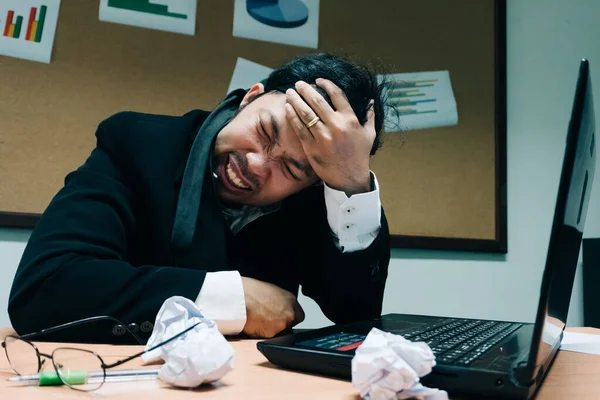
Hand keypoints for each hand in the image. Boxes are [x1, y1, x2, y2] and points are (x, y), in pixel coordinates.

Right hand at [241, 277, 304, 337]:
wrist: (239, 297)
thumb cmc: (251, 291)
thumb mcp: (271, 291)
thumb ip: (280, 302)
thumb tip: (279, 309)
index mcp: (291, 300)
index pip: (299, 316)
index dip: (290, 318)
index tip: (283, 318)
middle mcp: (289, 313)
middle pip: (289, 325)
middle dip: (280, 325)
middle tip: (267, 319)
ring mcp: (281, 325)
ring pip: (279, 333)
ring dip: (271, 330)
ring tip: (258, 319)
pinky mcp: (271, 335)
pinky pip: (268, 338)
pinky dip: (261, 333)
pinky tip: (254, 324)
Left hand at [284, 78, 375, 195]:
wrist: (349, 178)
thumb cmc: (359, 156)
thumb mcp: (369, 134)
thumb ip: (370, 116)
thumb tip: (370, 101)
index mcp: (350, 120)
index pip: (337, 94)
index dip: (326, 84)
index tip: (318, 80)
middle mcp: (336, 126)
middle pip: (317, 101)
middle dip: (305, 89)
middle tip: (298, 83)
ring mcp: (323, 136)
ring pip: (305, 113)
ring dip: (296, 100)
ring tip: (289, 92)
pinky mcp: (312, 147)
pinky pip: (299, 128)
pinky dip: (292, 116)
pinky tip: (287, 108)